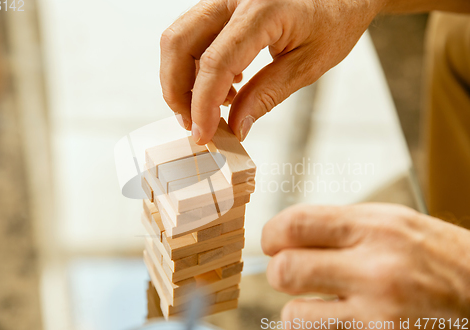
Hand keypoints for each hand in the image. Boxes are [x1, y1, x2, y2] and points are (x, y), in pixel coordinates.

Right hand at [160, 0, 385, 143]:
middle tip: (193, 124)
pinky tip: (224, 86)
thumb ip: (268, 94)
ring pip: (179, 37)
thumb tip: (235, 126)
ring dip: (183, 79)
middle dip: (176, 91)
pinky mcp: (222, 3)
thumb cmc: (336, 18)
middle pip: (178, 43)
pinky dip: (197, 65)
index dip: (202, 104)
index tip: (203, 134)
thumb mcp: (308, 64)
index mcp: (262, 9)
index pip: (215, 62)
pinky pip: (194, 33)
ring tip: (212, 108)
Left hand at [261, 203, 469, 329]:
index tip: (272, 242)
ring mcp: (379, 315)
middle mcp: (376, 269)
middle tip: (293, 274)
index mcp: (376, 227)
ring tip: (318, 304)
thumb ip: (342, 227)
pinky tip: (339, 322)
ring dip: (298, 311)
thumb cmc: (438, 257)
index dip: (272, 234)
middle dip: (281, 272)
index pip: (296, 224)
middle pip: (285, 270)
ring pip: (294, 315)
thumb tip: (288, 234)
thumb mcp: (395, 223)